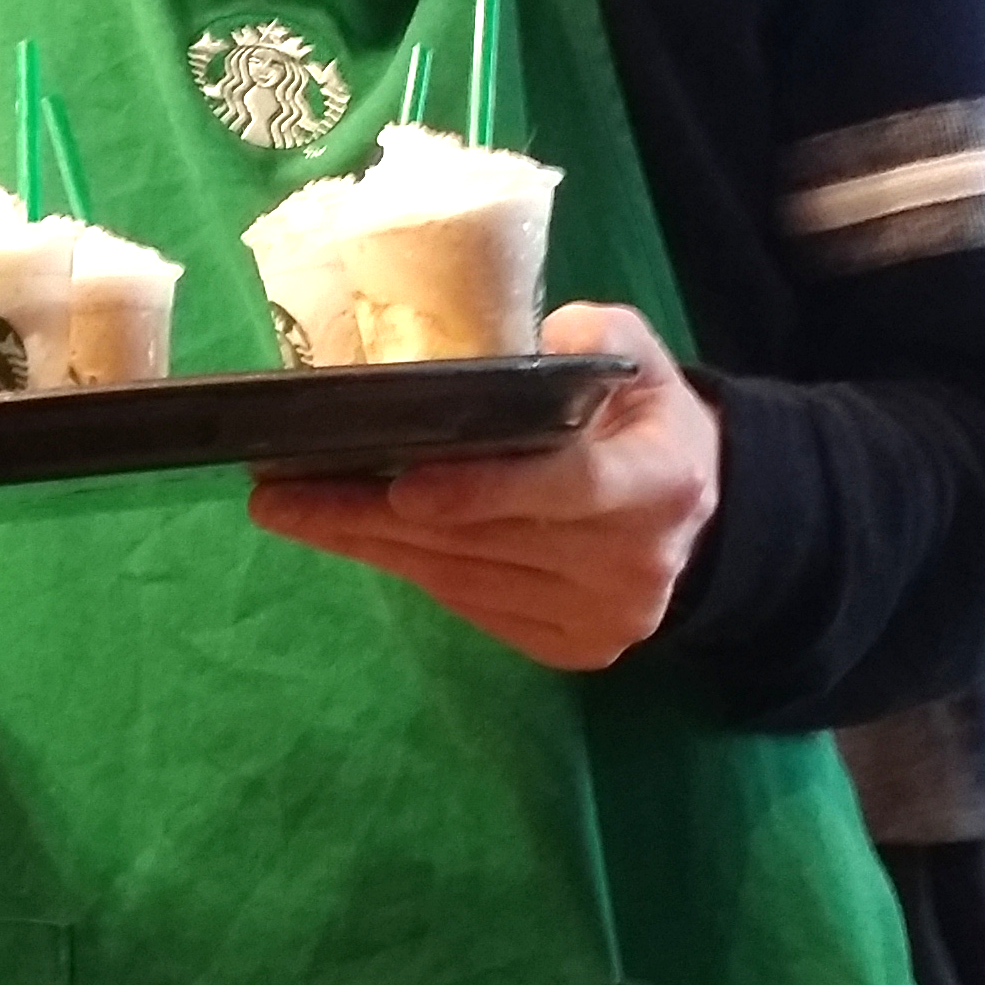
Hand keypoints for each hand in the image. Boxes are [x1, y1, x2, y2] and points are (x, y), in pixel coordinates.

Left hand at [247, 304, 719, 671]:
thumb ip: (584, 336)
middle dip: (371, 515)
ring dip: (369, 545)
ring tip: (290, 509)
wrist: (704, 510)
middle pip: (486, 540)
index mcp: (658, 480)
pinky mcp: (573, 647)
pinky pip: (472, 605)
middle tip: (280, 492)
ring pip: (464, 580)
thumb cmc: (643, 411)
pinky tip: (351, 534)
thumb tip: (503, 350)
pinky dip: (409, 567)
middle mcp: (634, 563)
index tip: (400, 487)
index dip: (483, 491)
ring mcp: (603, 617)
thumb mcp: (630, 350)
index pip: (565, 487)